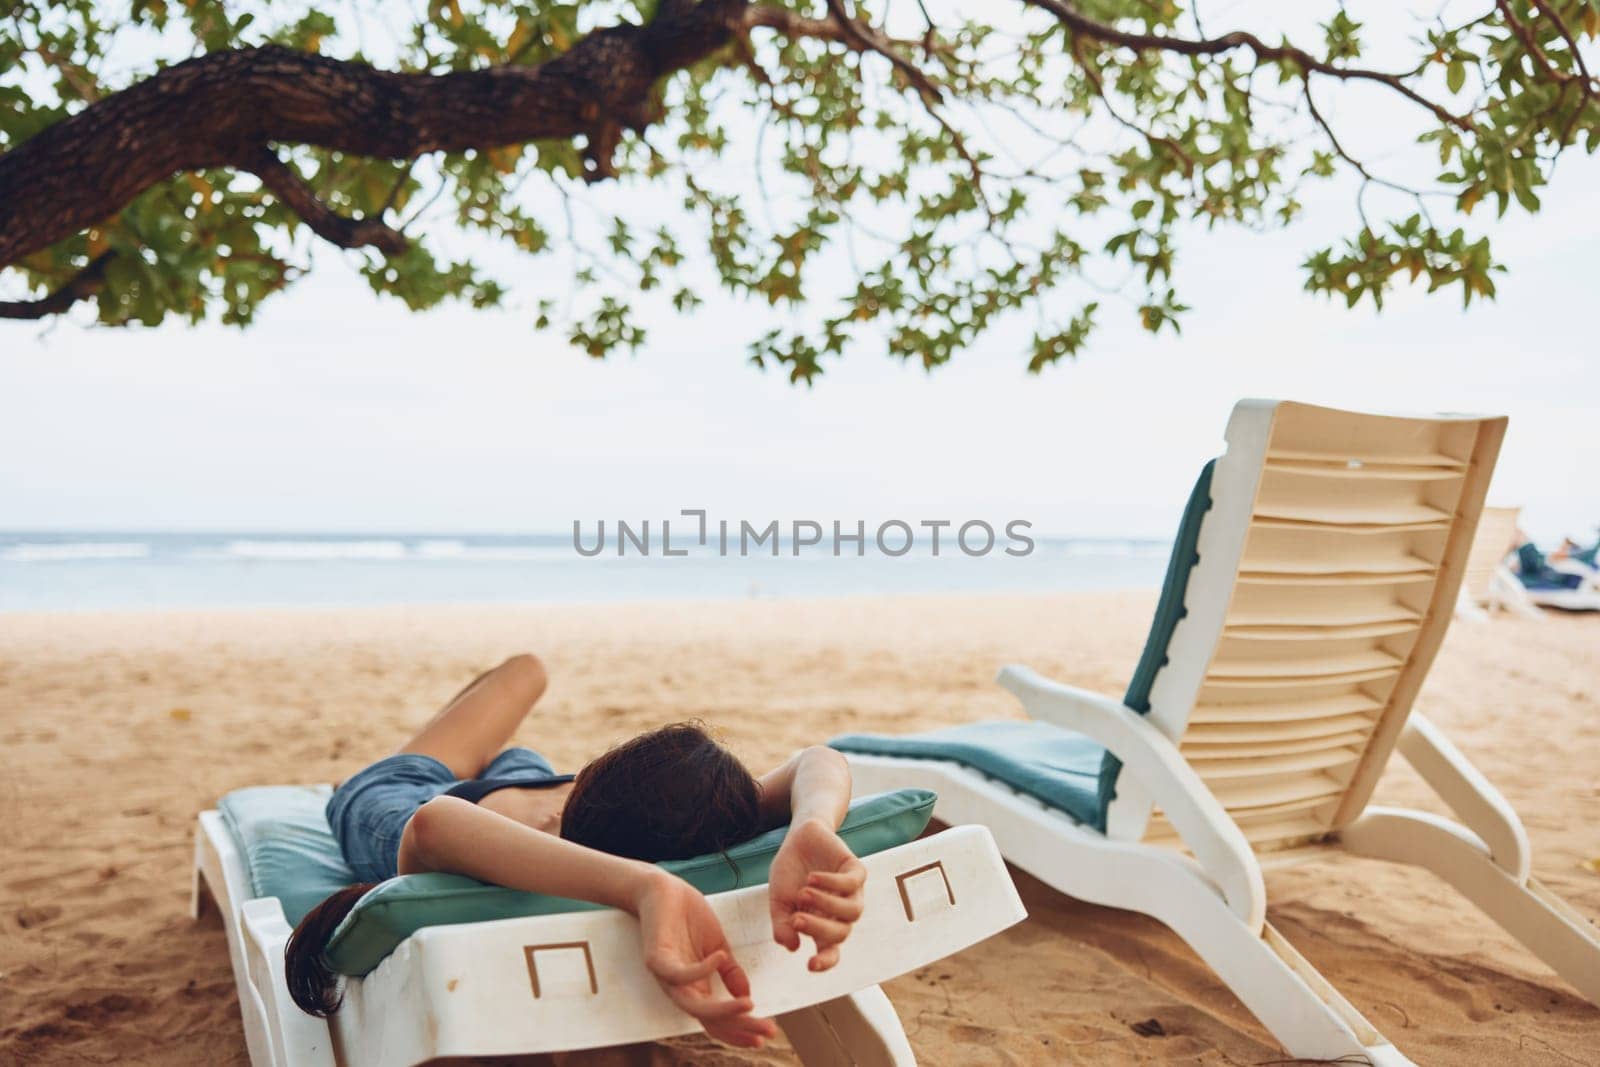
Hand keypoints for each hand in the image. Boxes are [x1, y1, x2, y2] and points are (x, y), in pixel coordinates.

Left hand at [633, 870, 776, 1048]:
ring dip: (722, 1010)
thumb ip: (731, 972)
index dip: (741, 1029)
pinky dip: (701, 970)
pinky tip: (721, 957)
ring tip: (748, 1005)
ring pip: (693, 1007)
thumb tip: (748, 998)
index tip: (769, 1033)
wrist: (662, 889)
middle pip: (709, 1020)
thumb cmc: (688, 916)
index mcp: (696, 987)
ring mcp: (667, 975)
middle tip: (767, 1030)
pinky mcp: (656, 958)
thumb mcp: (719, 945)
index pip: (718, 1019)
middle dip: (738, 1028)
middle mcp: (681, 988)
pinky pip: (678, 974)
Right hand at [768, 817, 866, 971]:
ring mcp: (851, 893)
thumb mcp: (779, 901)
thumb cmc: (789, 874)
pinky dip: (831, 883)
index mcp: (823, 925)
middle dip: (818, 928)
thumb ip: (782, 924)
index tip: (810, 965)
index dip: (825, 962)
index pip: (830, 951)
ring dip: (827, 905)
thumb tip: (792, 947)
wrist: (797, 839)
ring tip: (803, 893)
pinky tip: (812, 878)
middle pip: (842, 933)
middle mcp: (841, 913)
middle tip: (796, 918)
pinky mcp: (856, 871)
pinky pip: (851, 884)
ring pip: (852, 912)